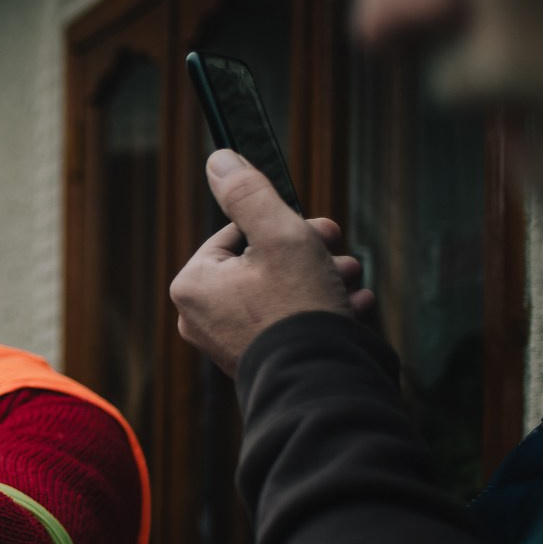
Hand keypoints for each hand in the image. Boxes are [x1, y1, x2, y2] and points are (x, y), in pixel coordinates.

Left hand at [171, 149, 375, 375]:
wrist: (322, 383)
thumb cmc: (298, 308)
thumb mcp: (280, 234)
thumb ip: (250, 193)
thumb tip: (219, 160)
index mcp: (193, 284)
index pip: (240, 232)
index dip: (286, 226)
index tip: (320, 231)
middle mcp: (201, 317)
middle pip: (263, 262)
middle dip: (311, 254)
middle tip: (341, 256)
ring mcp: (230, 343)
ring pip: (283, 291)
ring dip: (324, 279)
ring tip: (350, 283)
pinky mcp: (260, 361)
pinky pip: (290, 322)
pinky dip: (321, 311)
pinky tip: (349, 310)